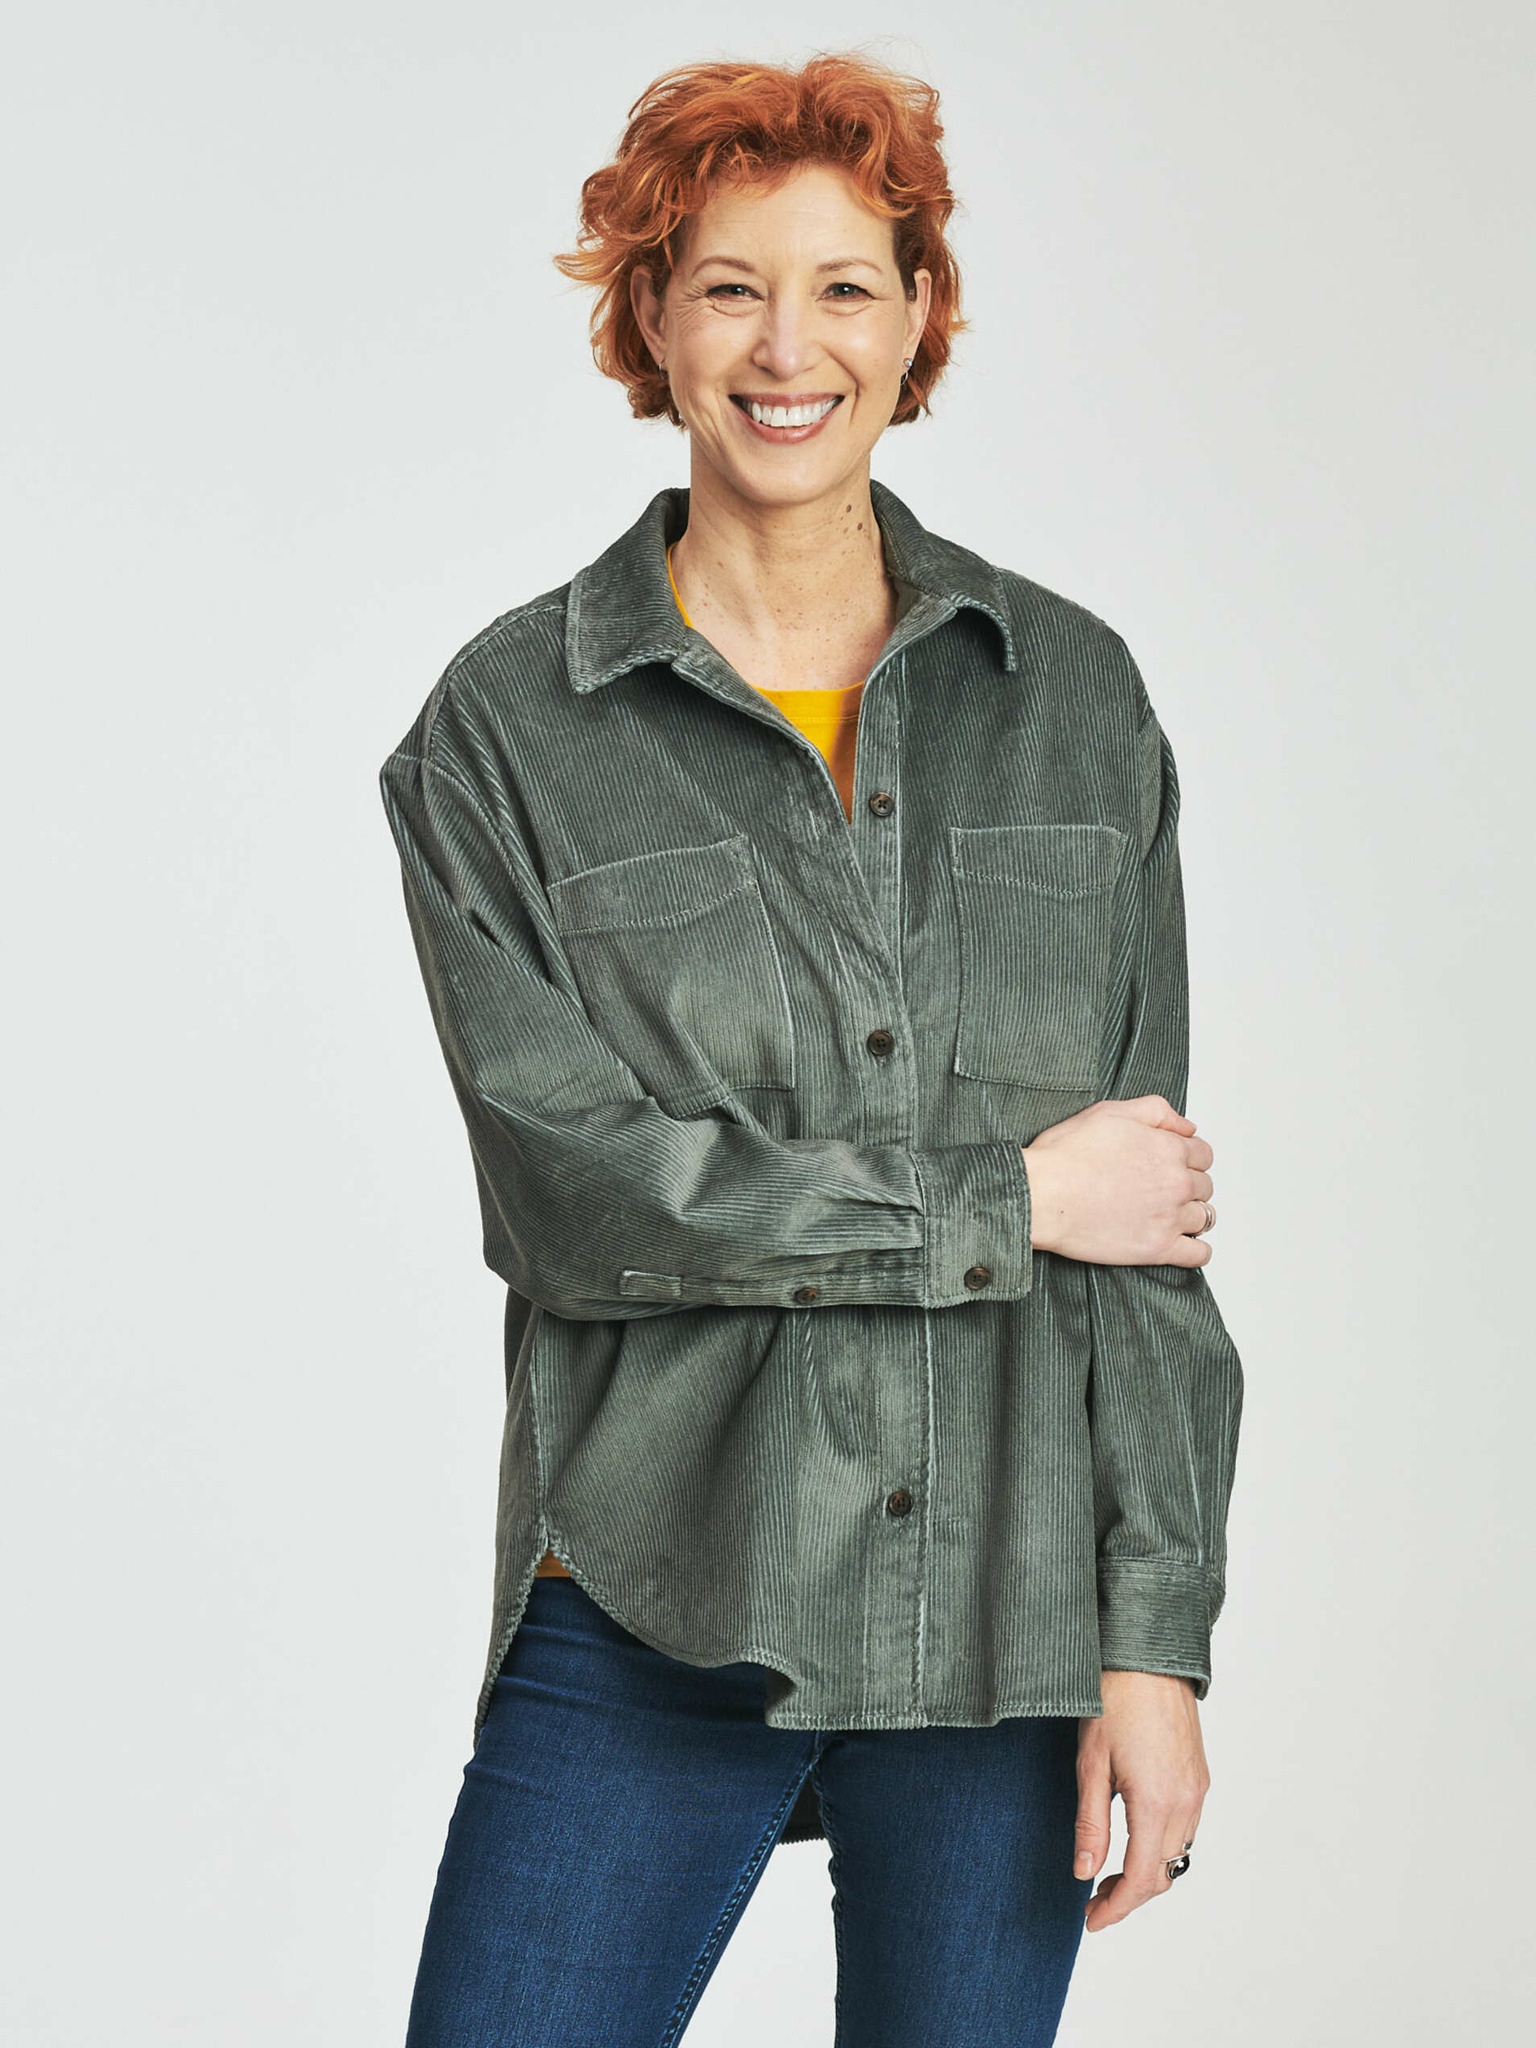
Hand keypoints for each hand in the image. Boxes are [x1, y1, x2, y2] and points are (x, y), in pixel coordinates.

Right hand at [1021, 1095, 1215, 1265]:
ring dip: (1190, 1214)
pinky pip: (1198, 1255)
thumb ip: (1155, 1110)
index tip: (1173, 1164)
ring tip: (1168, 1214)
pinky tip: (1181, 1244)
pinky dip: (1196, 1250)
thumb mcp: (1110, 1111)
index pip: (1203, 1153)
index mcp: (1168, 1148)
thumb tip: (1186, 1126)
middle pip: (1204, 1185)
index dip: (1188, 1157)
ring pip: (1204, 1217)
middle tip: (1163, 1188)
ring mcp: (1170, 1217)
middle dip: (1188, 1184)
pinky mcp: (1158, 1249)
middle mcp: (1176, 1182)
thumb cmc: (1066, 1155)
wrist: (1042, 1195)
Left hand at [1074, 1669, 1209, 1932]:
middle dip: (1130, 1895)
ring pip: (1178, 1852)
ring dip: (1148, 1870)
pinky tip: (1134, 1836)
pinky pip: (1186, 1826)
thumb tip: (1084, 1873)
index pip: (1143, 1879)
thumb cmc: (1113, 1698)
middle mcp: (1187, 1802)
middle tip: (1094, 1902)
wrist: (1148, 1653)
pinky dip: (1161, 1844)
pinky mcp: (1199, 1774)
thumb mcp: (1091, 1764)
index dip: (1117, 1908)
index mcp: (1158, 1802)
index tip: (1091, 1920)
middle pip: (1164, 1873)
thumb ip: (1090, 1824)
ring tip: (1109, 1872)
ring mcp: (1198, 1788)